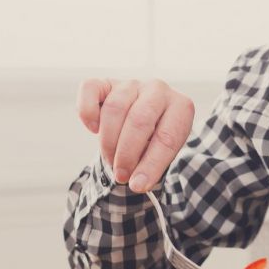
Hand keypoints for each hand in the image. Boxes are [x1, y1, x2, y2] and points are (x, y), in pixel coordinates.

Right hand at [76, 78, 193, 191]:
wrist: (146, 118)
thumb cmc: (156, 139)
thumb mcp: (164, 153)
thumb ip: (153, 166)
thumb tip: (137, 184)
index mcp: (181, 107)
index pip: (167, 137)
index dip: (151, 165)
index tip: (138, 186)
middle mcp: (158, 89)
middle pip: (139, 120)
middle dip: (127, 154)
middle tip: (121, 175)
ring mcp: (132, 83)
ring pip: (114, 109)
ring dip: (109, 141)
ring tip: (111, 160)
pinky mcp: (107, 82)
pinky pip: (90, 90)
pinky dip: (87, 113)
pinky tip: (94, 129)